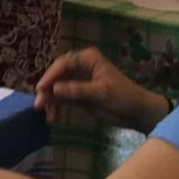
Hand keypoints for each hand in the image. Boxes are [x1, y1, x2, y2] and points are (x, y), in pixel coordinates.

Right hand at [34, 47, 168, 134]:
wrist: (138, 113)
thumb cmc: (124, 97)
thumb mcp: (101, 93)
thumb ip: (77, 90)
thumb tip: (54, 89)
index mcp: (87, 59)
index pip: (63, 64)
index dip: (50, 76)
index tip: (41, 90)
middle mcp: (80, 67)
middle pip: (57, 76)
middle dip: (48, 91)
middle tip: (39, 105)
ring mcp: (78, 81)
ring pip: (57, 89)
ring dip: (51, 102)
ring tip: (49, 117)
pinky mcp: (79, 95)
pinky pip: (62, 99)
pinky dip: (57, 108)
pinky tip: (54, 119)